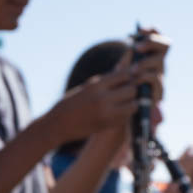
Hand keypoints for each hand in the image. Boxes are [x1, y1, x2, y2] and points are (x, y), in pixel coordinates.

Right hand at [45, 30, 169, 143]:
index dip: (130, 75)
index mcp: (96, 85)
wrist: (59, 123)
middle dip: (133, 90)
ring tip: (126, 102)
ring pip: (133, 105)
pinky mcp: (108, 125)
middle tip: (129, 91)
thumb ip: (107, 79)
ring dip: (132, 103)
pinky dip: (126, 114)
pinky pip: (126, 117)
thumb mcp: (88, 86)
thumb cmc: (73, 102)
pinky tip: (119, 112)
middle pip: (132, 89)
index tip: (131, 76)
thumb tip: (125, 67)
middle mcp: (102, 98)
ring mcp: (106, 113)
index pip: (124, 74)